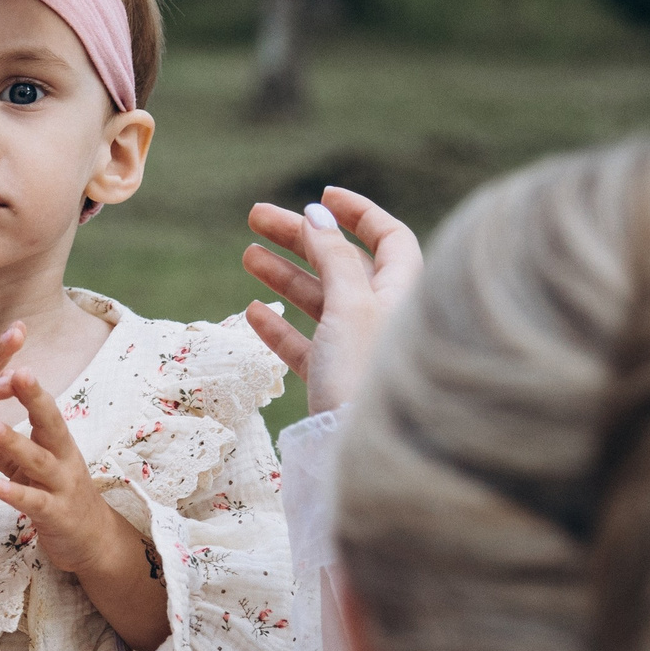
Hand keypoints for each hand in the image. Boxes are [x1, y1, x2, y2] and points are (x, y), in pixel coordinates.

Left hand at [0, 372, 140, 578]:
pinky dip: (16, 494)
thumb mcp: (33, 467)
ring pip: (38, 461)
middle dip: (34, 399)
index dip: (30, 386)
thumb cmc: (59, 496)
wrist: (92, 541)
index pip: (45, 409)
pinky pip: (35, 503)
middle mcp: (64, 459)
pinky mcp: (57, 516)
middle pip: (51, 424)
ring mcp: (62, 487)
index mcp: (58, 444)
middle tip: (14, 372)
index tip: (14, 357)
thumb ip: (8, 447)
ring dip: (12, 441)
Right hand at [242, 186, 422, 414]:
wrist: (366, 453)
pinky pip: (307, 345)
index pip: (387, 236)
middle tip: (255, 218)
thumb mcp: (349, 304)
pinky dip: (281, 327)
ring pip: (320, 301)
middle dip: (300, 239)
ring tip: (247, 256)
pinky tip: (254, 313)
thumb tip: (318, 213)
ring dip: (284, 277)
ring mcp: (358, 348)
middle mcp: (385, 314)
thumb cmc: (365, 371)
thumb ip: (333, 256)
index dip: (356, 213)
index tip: (320, 197)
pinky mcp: (335, 379)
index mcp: (402, 290)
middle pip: (342, 263)